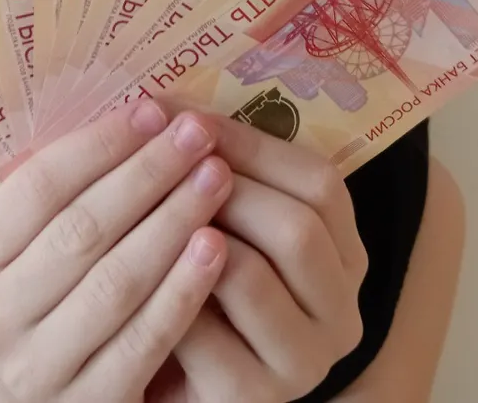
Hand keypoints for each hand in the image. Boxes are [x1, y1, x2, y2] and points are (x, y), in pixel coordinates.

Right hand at [0, 101, 234, 402]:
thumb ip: (71, 193)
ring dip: (172, 222)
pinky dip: (184, 288)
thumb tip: (139, 110)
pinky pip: (145, 338)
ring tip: (218, 179)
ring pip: (115, 281)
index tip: (155, 110)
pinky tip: (217, 247)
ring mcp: (36, 368)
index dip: (100, 144)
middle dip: (147, 174)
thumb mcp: (43, 247)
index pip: (38, 187)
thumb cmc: (62, 299)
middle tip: (198, 135)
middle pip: (80, 229)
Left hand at [149, 117, 367, 402]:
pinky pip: (204, 334)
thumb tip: (168, 104)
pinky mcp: (252, 397)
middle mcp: (341, 311)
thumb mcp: (227, 223)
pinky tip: (133, 274)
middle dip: (222, 186)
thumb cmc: (196, 281)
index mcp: (344, 254)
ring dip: (189, 236)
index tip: (189, 117)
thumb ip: (218, 172)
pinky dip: (165, 294)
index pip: (321, 182)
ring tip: (146, 210)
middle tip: (166, 161)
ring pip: (249, 275)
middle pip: (295, 227)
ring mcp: (303, 362)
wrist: (175, 374)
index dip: (252, 143)